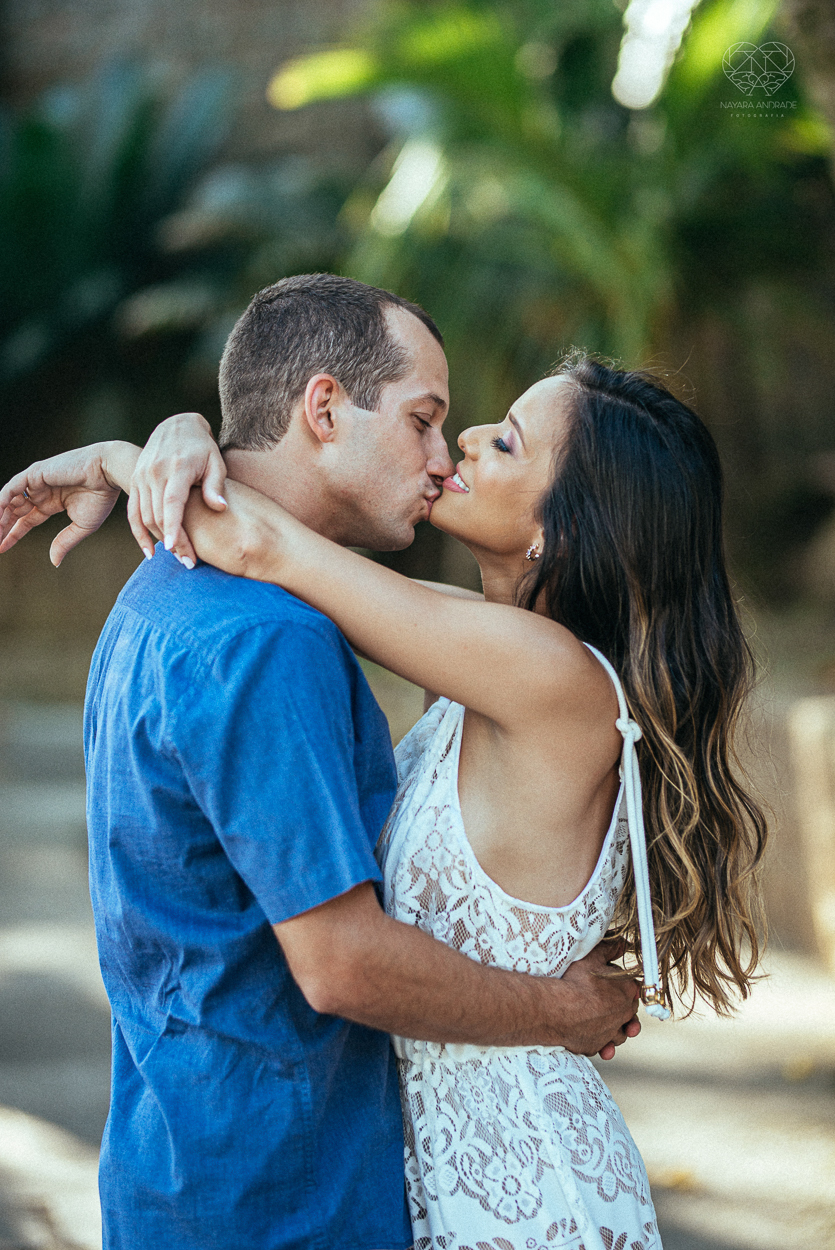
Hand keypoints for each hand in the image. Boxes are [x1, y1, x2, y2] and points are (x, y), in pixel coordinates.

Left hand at [0, 443, 136, 566]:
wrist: (108, 473)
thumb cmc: (101, 496)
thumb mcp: (82, 526)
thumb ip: (64, 542)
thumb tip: (54, 562)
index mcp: (53, 502)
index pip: (27, 520)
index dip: (14, 534)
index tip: (2, 548)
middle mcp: (42, 491)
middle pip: (14, 511)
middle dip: (3, 528)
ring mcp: (37, 481)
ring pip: (9, 501)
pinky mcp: (34, 473)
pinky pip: (10, 489)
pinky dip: (1, 503)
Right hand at [127, 413, 227, 566]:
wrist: (177, 426)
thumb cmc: (202, 448)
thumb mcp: (215, 462)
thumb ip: (216, 485)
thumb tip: (220, 508)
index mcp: (176, 468)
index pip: (171, 502)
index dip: (173, 527)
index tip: (176, 548)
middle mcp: (154, 472)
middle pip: (158, 515)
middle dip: (173, 542)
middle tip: (189, 562)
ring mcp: (141, 477)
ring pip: (145, 516)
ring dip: (158, 541)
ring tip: (178, 558)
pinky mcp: (135, 481)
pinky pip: (132, 512)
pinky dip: (139, 533)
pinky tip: (149, 552)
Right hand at [558, 938, 640, 1059]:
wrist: (555, 1008)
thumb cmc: (574, 980)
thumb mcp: (593, 955)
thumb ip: (611, 948)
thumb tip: (624, 943)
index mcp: (627, 990)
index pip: (634, 988)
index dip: (623, 985)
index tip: (612, 983)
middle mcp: (624, 1013)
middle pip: (629, 1012)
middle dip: (622, 1007)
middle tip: (607, 1001)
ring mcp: (611, 1032)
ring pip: (620, 1032)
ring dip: (615, 1028)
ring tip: (601, 1021)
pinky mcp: (596, 1045)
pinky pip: (603, 1045)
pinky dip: (602, 1044)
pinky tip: (596, 1039)